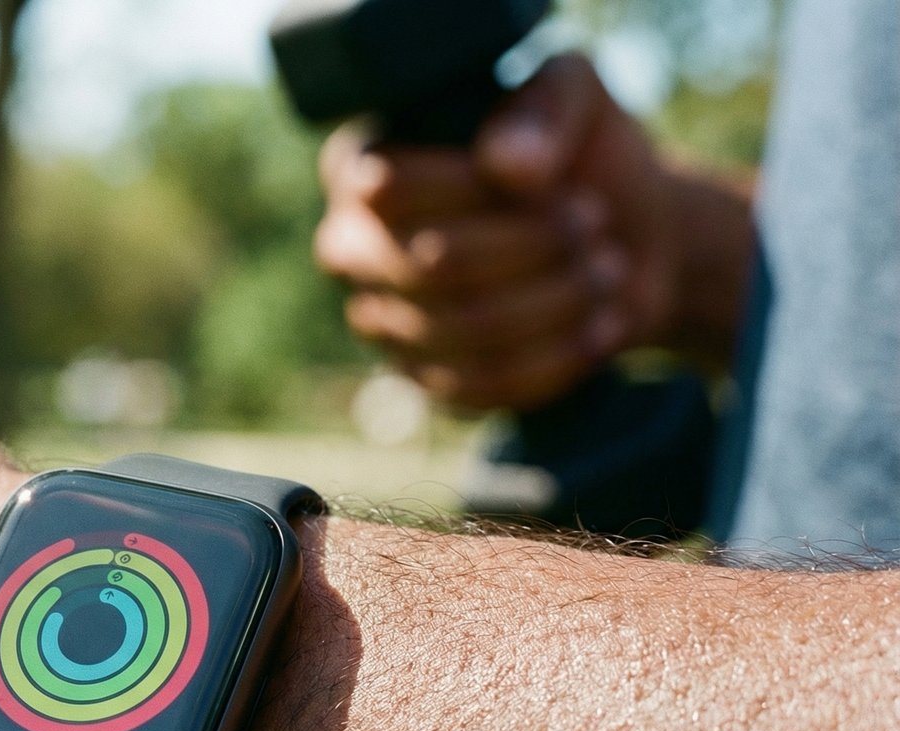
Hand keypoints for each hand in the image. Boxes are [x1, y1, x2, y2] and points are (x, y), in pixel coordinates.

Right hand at [314, 54, 681, 409]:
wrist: (626, 238)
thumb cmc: (579, 154)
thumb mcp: (573, 100)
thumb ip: (542, 110)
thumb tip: (509, 167)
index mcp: (358, 166)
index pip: (388, 189)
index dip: (480, 190)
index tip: (557, 182)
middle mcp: (350, 248)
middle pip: (432, 265)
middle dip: (535, 246)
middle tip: (594, 223)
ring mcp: (381, 322)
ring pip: (465, 329)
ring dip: (558, 300)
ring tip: (607, 269)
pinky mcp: (425, 380)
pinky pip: (483, 385)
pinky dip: (558, 357)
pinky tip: (602, 326)